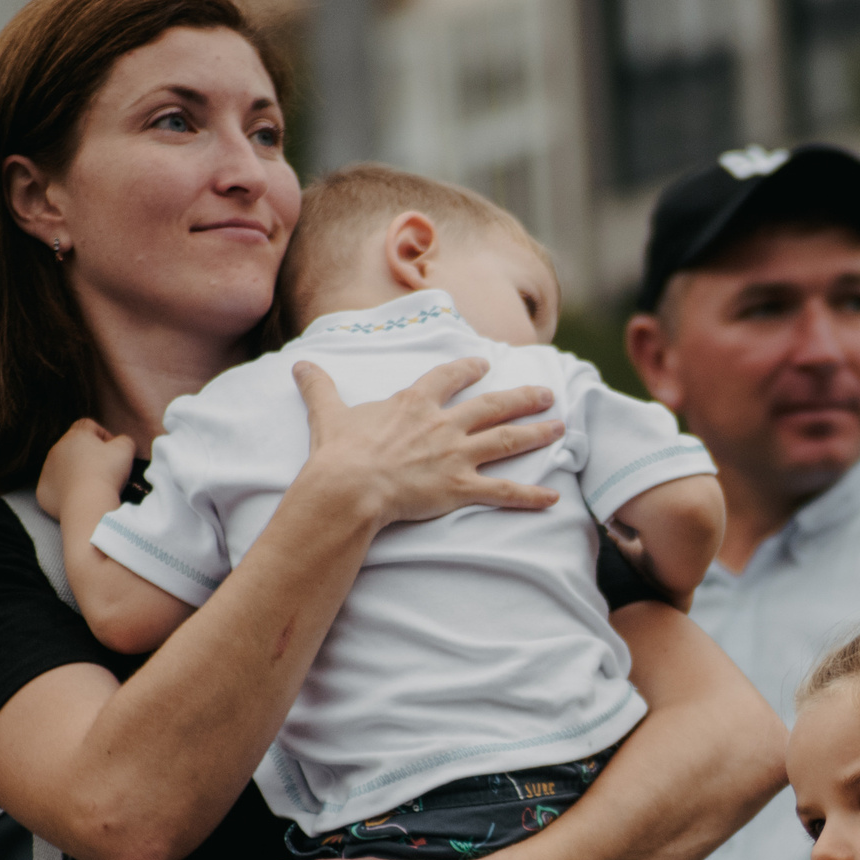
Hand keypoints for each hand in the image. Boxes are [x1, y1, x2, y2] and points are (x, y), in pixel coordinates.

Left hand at [34, 420, 133, 523]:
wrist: (87, 504)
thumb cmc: (107, 474)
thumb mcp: (126, 449)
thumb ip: (124, 439)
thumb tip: (120, 442)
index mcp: (75, 436)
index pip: (87, 426)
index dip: (103, 435)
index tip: (112, 450)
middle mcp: (56, 449)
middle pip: (74, 447)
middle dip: (88, 455)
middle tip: (104, 470)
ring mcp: (47, 470)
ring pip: (63, 467)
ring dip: (76, 473)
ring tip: (92, 486)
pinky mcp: (43, 490)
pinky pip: (56, 487)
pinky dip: (67, 491)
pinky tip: (81, 498)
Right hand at [294, 357, 563, 527]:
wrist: (348, 486)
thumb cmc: (338, 452)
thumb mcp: (328, 413)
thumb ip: (320, 387)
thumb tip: (299, 365)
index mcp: (415, 403)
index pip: (448, 378)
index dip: (468, 369)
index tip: (484, 363)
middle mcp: (443, 424)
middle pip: (492, 406)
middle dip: (522, 399)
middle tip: (546, 394)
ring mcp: (455, 455)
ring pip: (507, 440)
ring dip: (537, 434)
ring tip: (560, 428)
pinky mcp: (461, 487)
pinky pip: (504, 491)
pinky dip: (531, 494)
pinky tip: (553, 496)